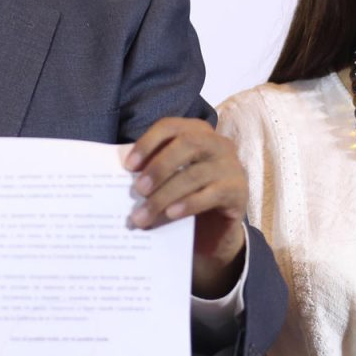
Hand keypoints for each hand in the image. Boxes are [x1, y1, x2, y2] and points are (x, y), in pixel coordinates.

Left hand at [125, 118, 247, 297]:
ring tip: (143, 215)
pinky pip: (211, 195)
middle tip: (137, 190)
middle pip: (187, 145)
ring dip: (164, 196)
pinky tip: (171, 214)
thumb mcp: (168, 178)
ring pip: (194, 175)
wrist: (215, 228)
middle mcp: (218, 143)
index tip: (128, 165)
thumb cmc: (184, 194)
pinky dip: (188, 204)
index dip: (148, 142)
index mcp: (197, 131)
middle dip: (158, 167)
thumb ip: (151, 169)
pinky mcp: (239, 191)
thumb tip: (117, 174)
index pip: (170, 127)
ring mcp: (231, 166)